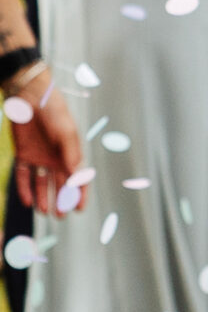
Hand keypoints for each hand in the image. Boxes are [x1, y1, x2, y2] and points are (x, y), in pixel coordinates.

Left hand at [4, 62, 83, 213]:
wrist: (29, 97)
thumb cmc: (53, 111)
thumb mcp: (66, 132)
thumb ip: (70, 155)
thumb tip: (75, 177)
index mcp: (70, 151)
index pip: (78, 177)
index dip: (80, 193)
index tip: (80, 208)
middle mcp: (56, 156)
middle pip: (60, 183)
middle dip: (61, 200)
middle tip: (60, 215)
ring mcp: (39, 156)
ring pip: (41, 183)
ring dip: (43, 197)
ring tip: (44, 211)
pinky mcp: (23, 154)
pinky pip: (23, 176)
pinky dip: (25, 189)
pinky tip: (27, 201)